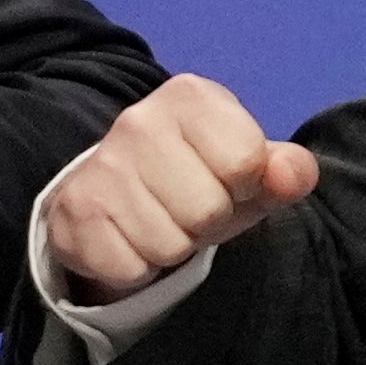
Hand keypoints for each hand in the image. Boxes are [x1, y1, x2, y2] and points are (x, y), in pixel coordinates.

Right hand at [37, 73, 319, 304]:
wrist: (116, 195)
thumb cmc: (198, 177)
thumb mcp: (251, 169)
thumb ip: (286, 170)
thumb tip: (291, 175)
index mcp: (190, 95)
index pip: (246, 162)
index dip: (243, 185)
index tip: (224, 180)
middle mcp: (138, 120)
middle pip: (207, 211)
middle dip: (206, 223)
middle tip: (188, 208)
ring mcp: (101, 166)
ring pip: (169, 245)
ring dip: (172, 247)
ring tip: (160, 222)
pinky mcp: (74, 212)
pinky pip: (131, 269)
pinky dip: (137, 268)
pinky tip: (129, 238)